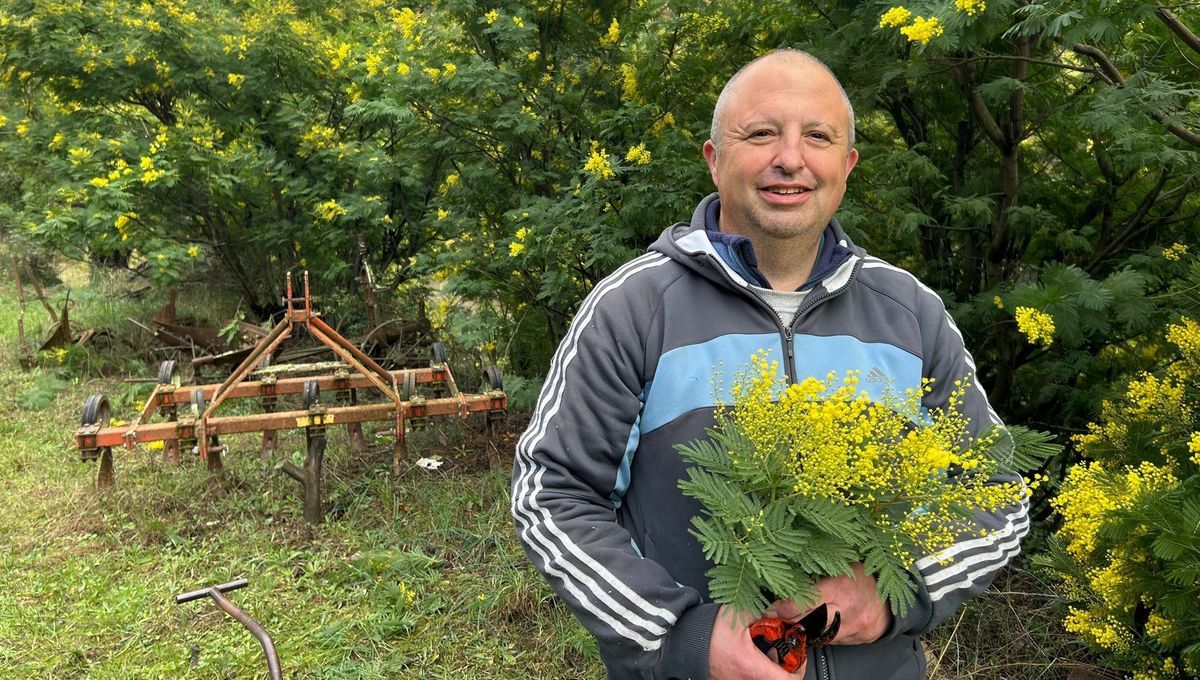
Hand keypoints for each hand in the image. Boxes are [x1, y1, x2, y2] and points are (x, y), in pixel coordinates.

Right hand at [709, 605, 804, 678]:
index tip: (798, 658)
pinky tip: (753, 657)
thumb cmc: (708, 632)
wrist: (685, 642)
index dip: (799, 670)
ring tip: (768, 654)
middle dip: (786, 670)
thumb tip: (775, 612)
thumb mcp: (738, 615)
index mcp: (751, 666)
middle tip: (785, 655)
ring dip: (772, 671)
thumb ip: (761, 612)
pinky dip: (758, 671)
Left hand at [766, 563, 891, 644]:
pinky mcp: (856, 640)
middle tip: (774, 619)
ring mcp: (853, 628)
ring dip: (802, 630)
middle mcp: (847, 610)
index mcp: (841, 587)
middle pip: (810, 621)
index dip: (787, 606)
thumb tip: (788, 576)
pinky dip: (818, 635)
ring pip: (819, 634)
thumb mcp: (842, 567)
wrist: (889, 600)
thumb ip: (818, 573)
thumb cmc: (862, 578)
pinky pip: (830, 641)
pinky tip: (811, 628)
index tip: (771, 609)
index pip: (808, 600)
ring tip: (790, 623)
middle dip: (790, 621)